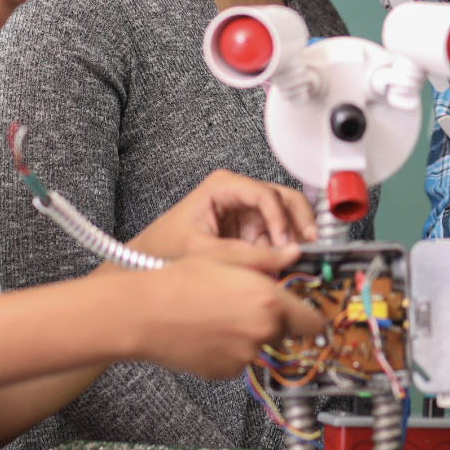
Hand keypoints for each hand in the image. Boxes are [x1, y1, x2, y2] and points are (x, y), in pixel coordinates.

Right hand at [125, 245, 324, 378]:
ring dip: (251, 333)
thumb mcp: (229, 258)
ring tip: (221, 313)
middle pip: (286, 331)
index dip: (312, 315)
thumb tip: (294, 253)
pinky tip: (210, 330)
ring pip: (260, 345)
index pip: (313, 322)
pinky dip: (232, 348)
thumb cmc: (181, 282)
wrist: (143, 314)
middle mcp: (261, 332)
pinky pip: (239, 360)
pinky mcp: (224, 373)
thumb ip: (269, 258)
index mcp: (269, 301)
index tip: (309, 312)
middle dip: (276, 318)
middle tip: (247, 302)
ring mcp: (243, 357)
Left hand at [129, 170, 316, 259]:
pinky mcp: (247, 228)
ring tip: (294, 257)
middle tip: (310, 243)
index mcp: (223, 186)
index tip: (285, 242)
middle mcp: (237, 193)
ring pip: (284, 215)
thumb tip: (274, 257)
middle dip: (299, 221)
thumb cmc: (159, 248)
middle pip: (283, 198)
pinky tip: (280, 262)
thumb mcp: (199, 251)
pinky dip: (281, 248)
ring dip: (292, 236)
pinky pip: (274, 234)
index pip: (265, 194)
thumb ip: (239, 254)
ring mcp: (244, 210)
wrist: (139, 263)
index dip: (280, 219)